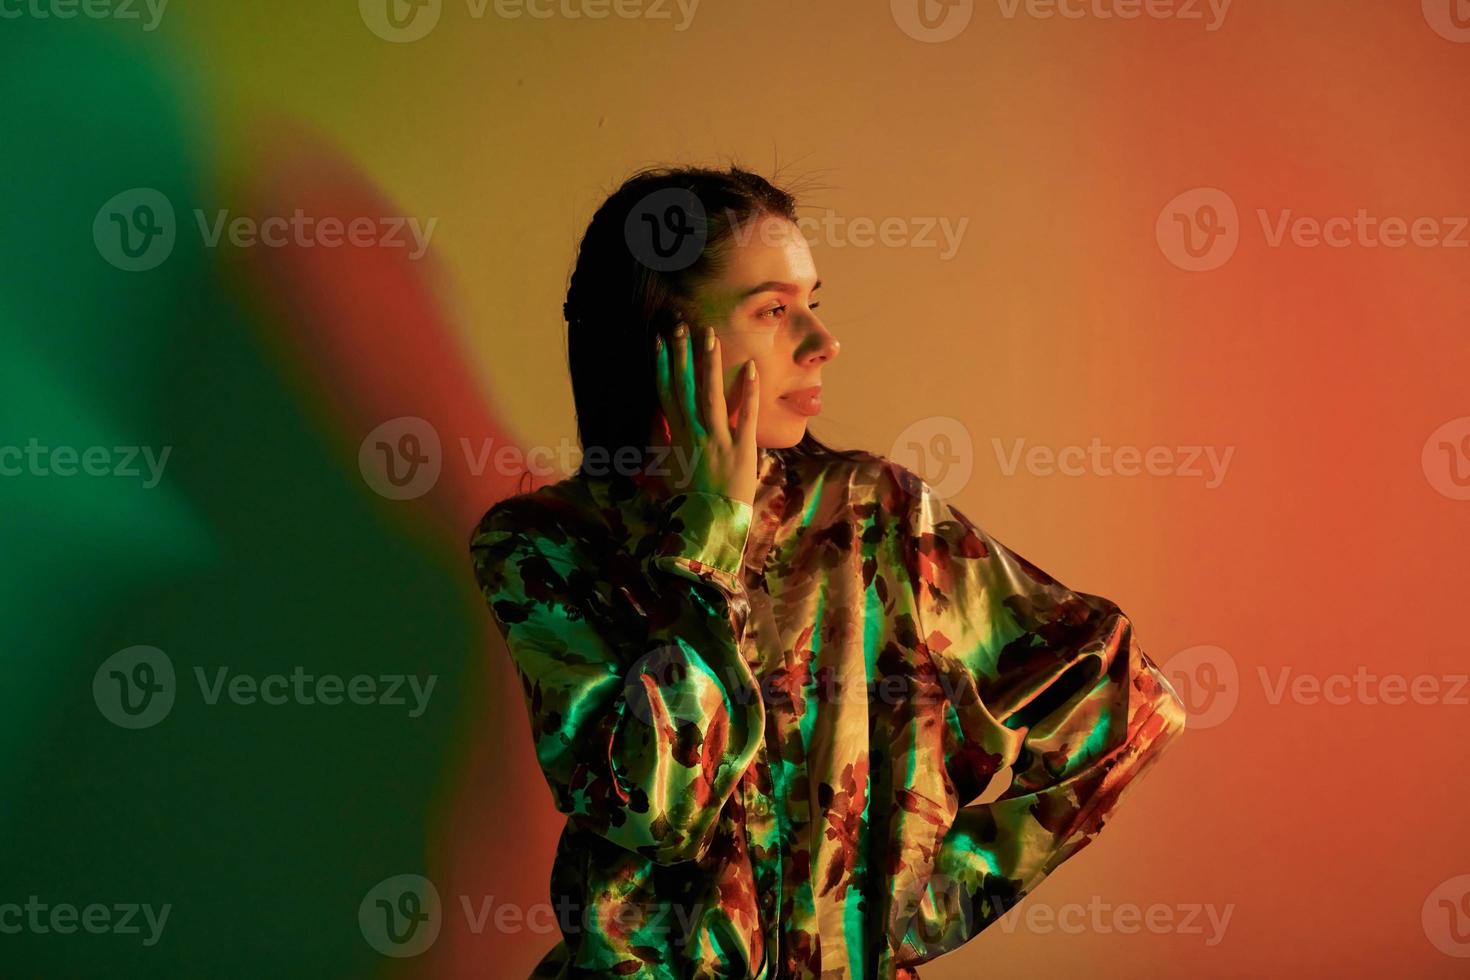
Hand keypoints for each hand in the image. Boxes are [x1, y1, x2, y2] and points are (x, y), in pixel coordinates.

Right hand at [653, 321, 758, 506]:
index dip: (661, 365)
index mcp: (675, 437)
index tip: (658, 341)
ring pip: (711, 394)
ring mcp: (718, 440)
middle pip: (685, 386)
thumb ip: (662, 438)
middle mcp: (694, 433)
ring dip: (710, 363)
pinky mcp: (742, 448)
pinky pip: (745, 416)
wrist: (709, 526)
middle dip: (681, 354)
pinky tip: (751, 368)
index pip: (665, 393)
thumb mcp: (666, 467)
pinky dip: (747, 392)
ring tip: (709, 335)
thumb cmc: (688, 499)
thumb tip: (655, 412)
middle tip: (679, 324)